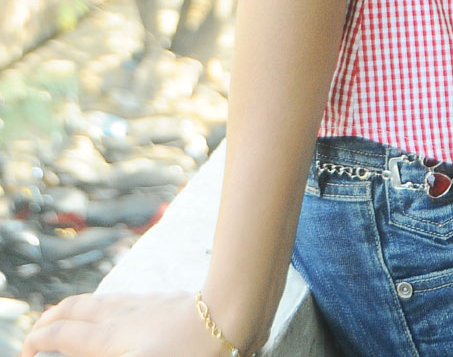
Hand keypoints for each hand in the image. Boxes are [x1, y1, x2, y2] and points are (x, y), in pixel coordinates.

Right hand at [20, 291, 231, 356]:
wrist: (228, 315)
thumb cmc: (191, 354)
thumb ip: (110, 352)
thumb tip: (90, 340)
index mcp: (111, 340)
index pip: (64, 336)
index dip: (40, 341)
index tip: (26, 349)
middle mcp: (120, 318)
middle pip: (76, 312)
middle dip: (52, 320)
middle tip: (37, 331)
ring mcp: (141, 306)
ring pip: (97, 302)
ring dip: (74, 308)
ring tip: (64, 314)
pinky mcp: (160, 301)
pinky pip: (118, 300)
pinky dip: (100, 304)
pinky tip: (110, 307)